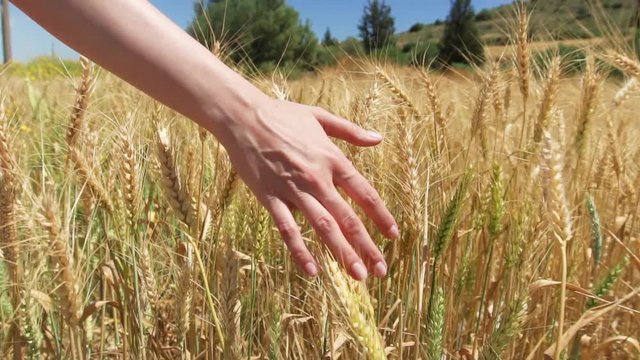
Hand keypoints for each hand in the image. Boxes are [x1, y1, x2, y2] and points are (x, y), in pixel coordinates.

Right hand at [223, 97, 398, 279]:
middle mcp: (317, 178)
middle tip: (381, 270)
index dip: (381, 216)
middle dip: (366, 246)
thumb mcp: (320, 117)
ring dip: (342, 253)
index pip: (364, 193)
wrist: (242, 117)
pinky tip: (312, 271)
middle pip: (348, 218)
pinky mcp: (271, 198)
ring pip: (323, 227)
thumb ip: (351, 131)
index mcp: (332, 159)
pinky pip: (288, 230)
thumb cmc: (282, 115)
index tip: (393, 236)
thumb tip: (378, 138)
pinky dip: (300, 251)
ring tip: (358, 275)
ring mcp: (293, 190)